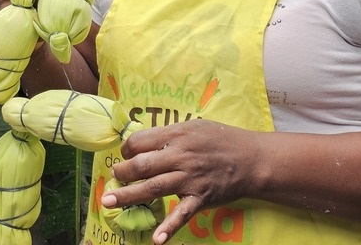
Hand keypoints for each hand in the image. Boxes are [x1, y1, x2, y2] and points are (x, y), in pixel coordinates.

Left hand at [102, 120, 254, 244]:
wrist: (251, 159)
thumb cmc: (221, 139)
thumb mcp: (193, 127)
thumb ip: (168, 134)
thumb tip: (142, 142)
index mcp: (176, 136)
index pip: (140, 141)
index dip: (126, 149)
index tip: (125, 156)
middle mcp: (180, 156)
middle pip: (142, 165)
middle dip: (122, 173)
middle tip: (114, 178)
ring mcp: (190, 179)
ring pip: (153, 188)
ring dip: (129, 196)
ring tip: (109, 202)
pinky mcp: (201, 198)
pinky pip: (182, 214)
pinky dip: (169, 227)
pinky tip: (156, 238)